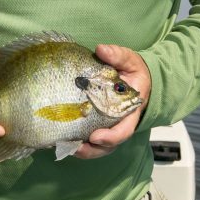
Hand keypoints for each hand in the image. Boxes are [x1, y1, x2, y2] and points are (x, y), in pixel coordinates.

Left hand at [75, 44, 150, 158]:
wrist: (135, 79)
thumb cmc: (133, 72)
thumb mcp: (130, 61)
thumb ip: (118, 56)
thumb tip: (101, 49)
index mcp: (130, 111)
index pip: (124, 130)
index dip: (111, 137)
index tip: (95, 136)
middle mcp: (119, 123)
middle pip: (108, 145)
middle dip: (92, 150)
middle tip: (75, 148)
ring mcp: (108, 126)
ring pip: (98, 146)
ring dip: (83, 150)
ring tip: (66, 147)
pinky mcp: (98, 124)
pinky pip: (90, 139)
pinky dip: (78, 142)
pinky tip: (63, 140)